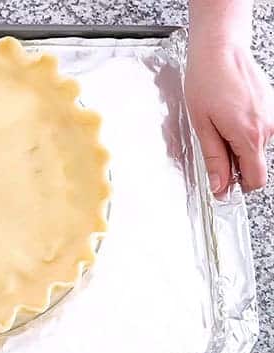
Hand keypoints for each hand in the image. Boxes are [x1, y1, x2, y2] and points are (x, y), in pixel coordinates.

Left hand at [185, 41, 272, 196]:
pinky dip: (245, 131)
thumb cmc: (207, 82)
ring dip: (239, 146)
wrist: (220, 50)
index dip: (237, 186)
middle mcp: (269, 128)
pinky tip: (228, 116)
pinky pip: (260, 130)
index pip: (255, 179)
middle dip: (235, 164)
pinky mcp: (272, 107)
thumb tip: (219, 186)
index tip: (221, 187)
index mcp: (250, 136)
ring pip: (257, 147)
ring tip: (217, 125)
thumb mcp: (202, 126)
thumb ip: (214, 158)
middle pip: (256, 164)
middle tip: (212, 146)